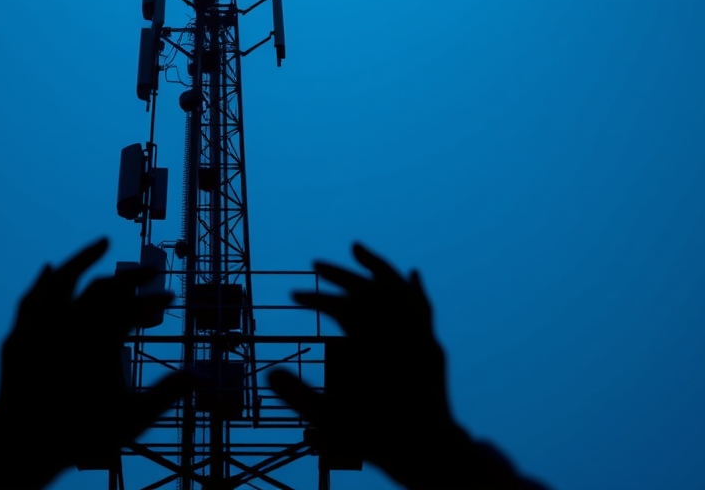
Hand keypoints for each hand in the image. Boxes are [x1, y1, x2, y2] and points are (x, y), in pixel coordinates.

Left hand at [0, 238, 189, 486]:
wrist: (22, 449)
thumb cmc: (80, 435)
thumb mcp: (131, 419)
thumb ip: (166, 393)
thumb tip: (199, 375)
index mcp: (99, 338)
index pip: (133, 306)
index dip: (154, 300)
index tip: (172, 298)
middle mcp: (68, 324)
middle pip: (103, 287)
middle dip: (130, 277)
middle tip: (150, 271)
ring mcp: (39, 327)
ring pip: (62, 280)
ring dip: (83, 259)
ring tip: (101, 244)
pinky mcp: (17, 337)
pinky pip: (31, 300)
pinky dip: (43, 282)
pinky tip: (48, 270)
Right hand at [268, 243, 466, 487]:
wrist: (430, 454)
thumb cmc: (380, 440)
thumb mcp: (335, 423)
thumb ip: (302, 397)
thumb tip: (271, 374)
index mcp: (377, 347)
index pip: (342, 306)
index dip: (315, 298)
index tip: (294, 296)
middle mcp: (403, 335)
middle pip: (371, 288)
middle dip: (341, 273)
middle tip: (315, 263)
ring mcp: (421, 338)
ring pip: (400, 289)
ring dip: (378, 266)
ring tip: (358, 250)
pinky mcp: (433, 348)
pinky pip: (425, 309)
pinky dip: (414, 289)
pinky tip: (411, 274)